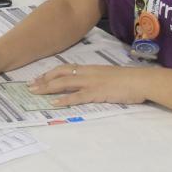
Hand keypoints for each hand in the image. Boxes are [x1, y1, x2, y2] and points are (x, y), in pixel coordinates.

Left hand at [27, 64, 150, 106]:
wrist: (141, 80)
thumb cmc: (128, 80)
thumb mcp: (107, 75)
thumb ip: (95, 78)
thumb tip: (86, 84)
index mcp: (89, 69)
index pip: (64, 68)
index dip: (49, 73)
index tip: (38, 78)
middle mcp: (87, 73)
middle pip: (59, 74)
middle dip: (43, 80)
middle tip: (30, 85)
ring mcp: (91, 82)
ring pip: (64, 83)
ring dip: (48, 88)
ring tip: (35, 93)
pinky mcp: (97, 92)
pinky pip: (77, 96)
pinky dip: (65, 100)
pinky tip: (54, 104)